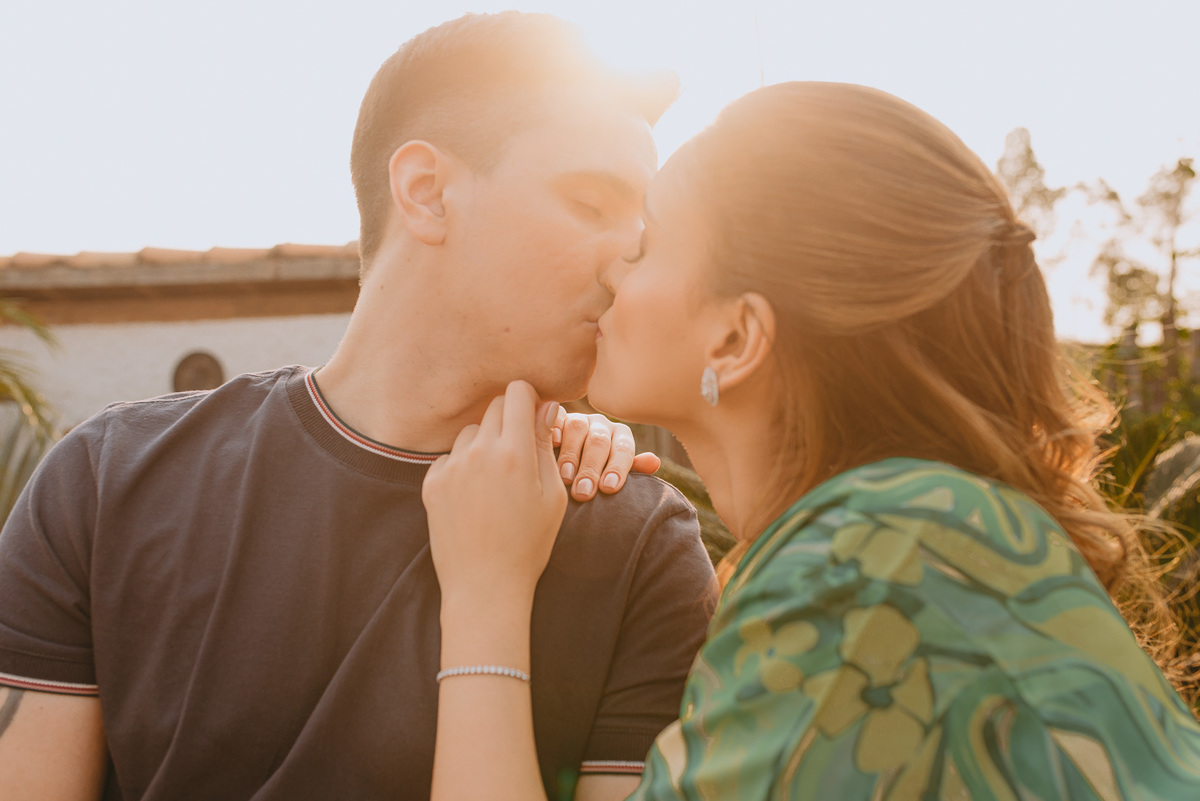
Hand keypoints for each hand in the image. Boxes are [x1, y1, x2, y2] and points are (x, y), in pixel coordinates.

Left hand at [423, 381, 567, 608]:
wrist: (484, 586)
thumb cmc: (528, 545)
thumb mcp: (552, 496)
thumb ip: (544, 446)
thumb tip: (545, 406)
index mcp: (514, 453)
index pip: (517, 392)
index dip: (529, 399)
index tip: (533, 418)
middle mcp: (479, 453)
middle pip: (494, 406)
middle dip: (509, 419)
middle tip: (518, 452)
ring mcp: (451, 467)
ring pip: (471, 432)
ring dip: (484, 443)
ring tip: (495, 481)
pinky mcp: (432, 483)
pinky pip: (451, 457)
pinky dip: (463, 467)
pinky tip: (474, 497)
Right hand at [553, 411, 660, 500]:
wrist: (565, 475)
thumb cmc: (594, 481)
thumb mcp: (613, 478)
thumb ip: (632, 471)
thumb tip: (653, 462)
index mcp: (620, 437)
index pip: (624, 449)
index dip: (617, 468)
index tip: (609, 488)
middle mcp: (600, 425)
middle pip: (599, 441)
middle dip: (592, 468)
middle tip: (584, 493)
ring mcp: (577, 419)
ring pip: (577, 428)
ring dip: (571, 454)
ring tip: (565, 478)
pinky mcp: (554, 416)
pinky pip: (556, 416)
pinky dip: (554, 428)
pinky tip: (552, 445)